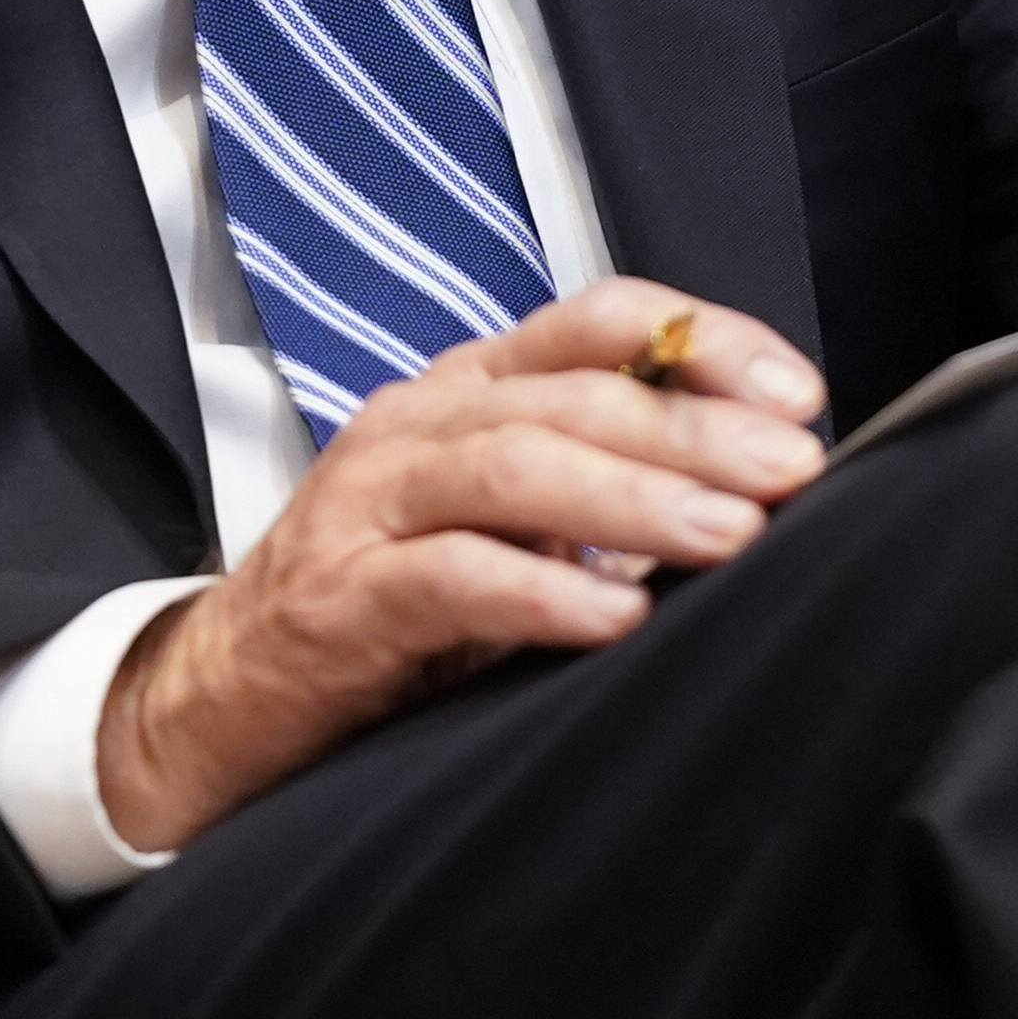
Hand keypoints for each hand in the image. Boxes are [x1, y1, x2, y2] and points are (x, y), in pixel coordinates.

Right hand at [95, 282, 824, 855]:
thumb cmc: (384, 607)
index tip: (798, 394)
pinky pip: (450, 577)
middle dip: (694, 426)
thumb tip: (756, 494)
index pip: (596, 321)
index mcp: (466, 390)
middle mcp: (416, 425)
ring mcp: (368, 504)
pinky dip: (541, 588)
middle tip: (792, 468)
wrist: (219, 698)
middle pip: (570, 393)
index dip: (702, 341)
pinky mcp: (337, 598)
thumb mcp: (501, 527)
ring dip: (635, 497)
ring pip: (513, 468)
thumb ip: (601, 496)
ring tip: (732, 534)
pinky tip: (615, 613)